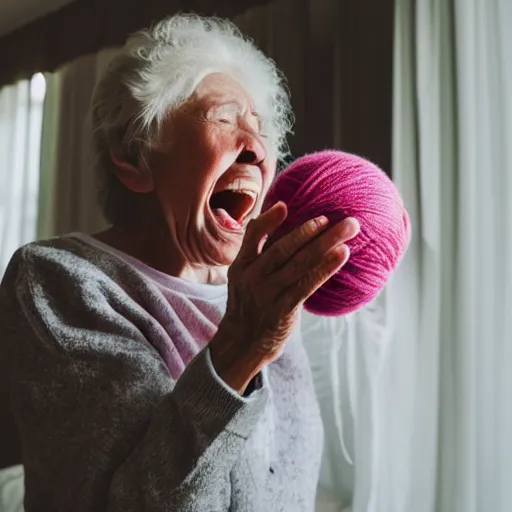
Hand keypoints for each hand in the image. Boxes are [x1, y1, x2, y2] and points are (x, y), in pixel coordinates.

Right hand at [209, 202, 359, 393]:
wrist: (243, 342)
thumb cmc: (251, 304)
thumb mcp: (244, 277)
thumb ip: (259, 254)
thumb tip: (285, 226)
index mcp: (241, 265)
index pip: (252, 235)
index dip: (268, 220)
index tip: (285, 206)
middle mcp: (252, 277)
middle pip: (283, 248)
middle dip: (310, 230)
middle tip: (332, 216)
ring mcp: (267, 294)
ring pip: (298, 264)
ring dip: (325, 244)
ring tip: (347, 229)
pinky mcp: (282, 310)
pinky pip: (306, 286)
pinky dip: (324, 268)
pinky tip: (341, 255)